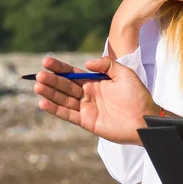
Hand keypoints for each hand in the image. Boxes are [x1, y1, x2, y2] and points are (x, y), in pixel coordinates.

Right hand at [33, 56, 158, 144]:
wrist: (145, 120)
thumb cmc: (138, 96)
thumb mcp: (125, 74)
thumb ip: (106, 65)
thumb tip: (86, 63)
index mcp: (95, 81)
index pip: (72, 73)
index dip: (59, 68)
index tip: (46, 62)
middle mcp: (88, 94)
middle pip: (65, 86)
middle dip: (52, 80)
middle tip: (39, 75)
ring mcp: (86, 108)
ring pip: (63, 99)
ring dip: (50, 94)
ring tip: (37, 86)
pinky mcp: (87, 122)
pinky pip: (68, 114)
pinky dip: (55, 110)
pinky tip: (43, 103)